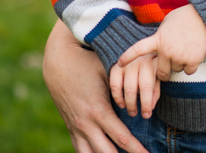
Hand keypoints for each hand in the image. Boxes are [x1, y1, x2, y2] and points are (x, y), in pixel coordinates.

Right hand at [42, 20, 147, 152]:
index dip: (137, 149)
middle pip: (107, 152)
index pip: (122, 137)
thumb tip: (146, 95)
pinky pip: (80, 149)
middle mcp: (86, 124)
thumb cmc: (90, 63)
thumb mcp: (110, 73)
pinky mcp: (71, 127)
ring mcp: (76, 128)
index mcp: (99, 111)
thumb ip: (125, 88)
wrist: (59, 60)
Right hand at [110, 53, 159, 118]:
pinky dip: (117, 96)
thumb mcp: (157, 72)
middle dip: (136, 105)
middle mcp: (139, 62)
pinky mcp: (116, 65)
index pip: (148, 87)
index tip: (147, 115)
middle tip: (136, 114)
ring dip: (127, 103)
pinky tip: (121, 103)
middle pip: (135, 89)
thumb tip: (151, 107)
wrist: (136, 44)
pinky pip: (114, 84)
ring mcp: (127, 63)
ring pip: (125, 88)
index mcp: (152, 62)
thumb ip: (155, 88)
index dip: (146, 103)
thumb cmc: (151, 62)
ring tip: (131, 111)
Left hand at [119, 5, 205, 80]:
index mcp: (158, 39)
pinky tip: (194, 53)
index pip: (139, 49)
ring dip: (180, 64)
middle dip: (164, 71)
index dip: (128, 57)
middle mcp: (166, 50)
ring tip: (187, 49)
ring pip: (176, 70)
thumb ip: (160, 36)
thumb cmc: (185, 17)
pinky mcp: (193, 60)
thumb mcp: (167, 22)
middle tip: (169, 64)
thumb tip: (155, 47)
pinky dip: (191, 66)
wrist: (205, 17)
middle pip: (160, 72)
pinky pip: (188, 71)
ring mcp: (179, 56)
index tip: (119, 64)